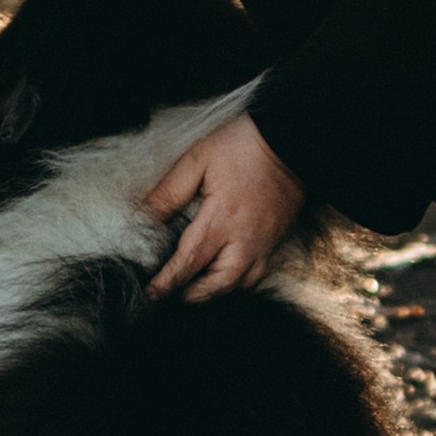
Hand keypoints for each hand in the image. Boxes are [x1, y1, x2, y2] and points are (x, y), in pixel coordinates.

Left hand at [143, 114, 305, 301]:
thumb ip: (169, 192)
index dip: (167, 282)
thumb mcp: (198, 160)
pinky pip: (255, 277)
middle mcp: (245, 241)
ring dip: (212, 292)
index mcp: (222, 220)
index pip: (189, 262)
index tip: (149, 295)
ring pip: (237, 286)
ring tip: (189, 289)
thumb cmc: (242, 146)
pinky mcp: (275, 242)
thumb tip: (144, 218)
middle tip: (165, 294)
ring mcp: (264, 245)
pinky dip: (235, 284)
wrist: (291, 141)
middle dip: (189, 295)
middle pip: (215, 285)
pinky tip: (221, 277)